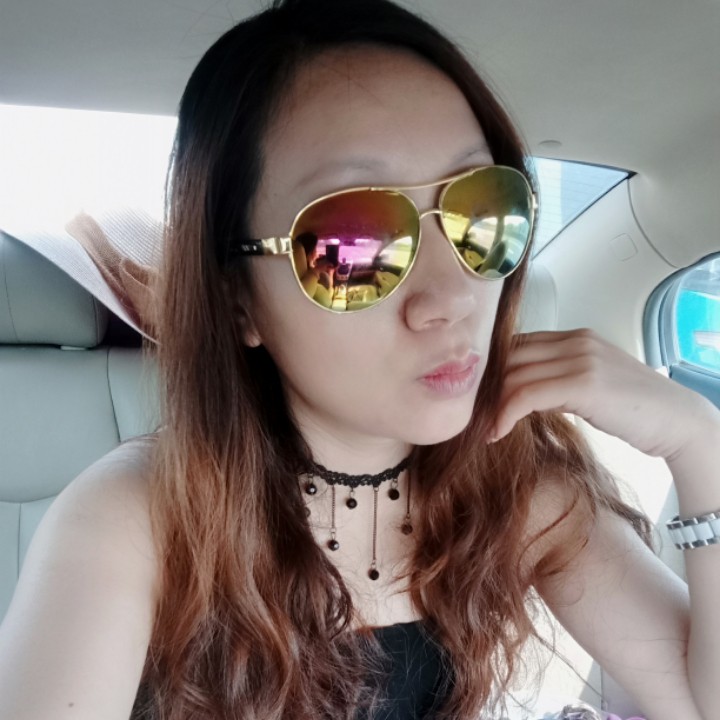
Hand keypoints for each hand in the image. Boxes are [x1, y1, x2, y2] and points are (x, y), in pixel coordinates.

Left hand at [488, 328, 719, 460]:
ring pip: (513, 375)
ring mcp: (580, 359)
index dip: (491, 371)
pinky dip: (505, 414)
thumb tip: (519, 395)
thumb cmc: (635, 410)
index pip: (517, 345)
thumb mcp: (590, 386)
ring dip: (490, 405)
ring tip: (479, 427)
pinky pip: (527, 395)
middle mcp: (575, 341)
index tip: (476, 397)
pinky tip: (497, 432)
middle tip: (468, 414)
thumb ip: (557, 381)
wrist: (678, 421)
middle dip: (484, 387)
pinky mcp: (584, 383)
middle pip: (510, 357)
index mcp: (575, 338)